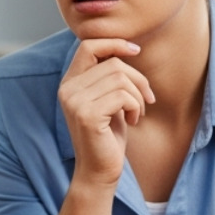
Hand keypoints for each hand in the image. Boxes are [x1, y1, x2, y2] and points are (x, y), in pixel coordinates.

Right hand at [57, 39, 154, 188]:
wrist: (99, 171)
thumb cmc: (108, 136)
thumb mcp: (108, 100)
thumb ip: (109, 77)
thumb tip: (127, 48)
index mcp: (70, 83)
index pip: (88, 46)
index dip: (114, 43)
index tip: (135, 50)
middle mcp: (67, 89)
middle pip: (113, 63)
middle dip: (138, 79)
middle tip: (147, 100)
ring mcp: (75, 102)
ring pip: (120, 78)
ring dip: (138, 96)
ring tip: (137, 112)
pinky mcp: (87, 115)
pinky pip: (122, 96)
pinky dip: (135, 107)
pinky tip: (133, 121)